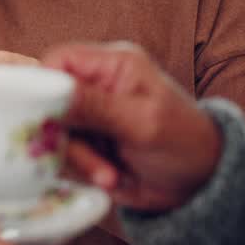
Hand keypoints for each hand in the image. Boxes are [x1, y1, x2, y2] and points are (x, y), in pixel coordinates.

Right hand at [39, 42, 222, 211]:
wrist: (201, 185)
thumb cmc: (185, 143)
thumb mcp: (142, 123)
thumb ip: (95, 106)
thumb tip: (49, 92)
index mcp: (113, 65)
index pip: (59, 59)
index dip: (44, 84)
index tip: (43, 115)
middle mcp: (96, 86)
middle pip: (49, 100)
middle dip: (64, 133)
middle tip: (88, 157)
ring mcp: (90, 117)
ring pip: (54, 132)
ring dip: (76, 159)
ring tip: (109, 175)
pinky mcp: (88, 144)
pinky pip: (64, 154)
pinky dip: (81, 170)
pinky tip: (109, 178)